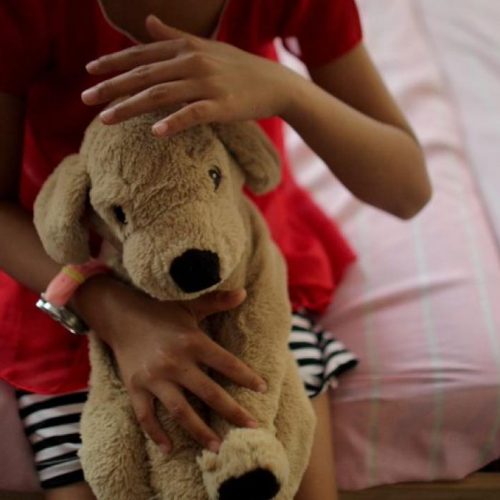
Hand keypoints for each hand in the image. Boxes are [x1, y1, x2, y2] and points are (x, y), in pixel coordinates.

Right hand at [77, 279, 265, 453]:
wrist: (120, 314)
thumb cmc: (160, 310)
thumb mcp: (190, 305)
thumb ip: (217, 301)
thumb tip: (244, 293)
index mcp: (192, 341)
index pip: (226, 362)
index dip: (245, 376)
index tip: (262, 388)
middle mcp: (175, 362)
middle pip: (209, 393)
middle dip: (232, 412)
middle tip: (252, 428)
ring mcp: (154, 377)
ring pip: (180, 411)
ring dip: (200, 431)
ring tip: (218, 448)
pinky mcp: (135, 387)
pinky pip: (146, 416)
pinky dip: (156, 434)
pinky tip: (169, 449)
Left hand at [81, 15, 298, 135]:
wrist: (276, 84)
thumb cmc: (239, 67)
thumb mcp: (206, 47)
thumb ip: (175, 37)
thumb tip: (149, 23)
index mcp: (186, 49)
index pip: (142, 54)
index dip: (114, 62)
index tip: (89, 71)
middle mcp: (192, 62)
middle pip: (144, 75)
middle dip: (111, 86)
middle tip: (85, 99)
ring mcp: (207, 84)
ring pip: (161, 94)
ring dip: (130, 106)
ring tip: (106, 119)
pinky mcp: (221, 106)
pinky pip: (192, 114)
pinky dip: (173, 122)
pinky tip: (154, 132)